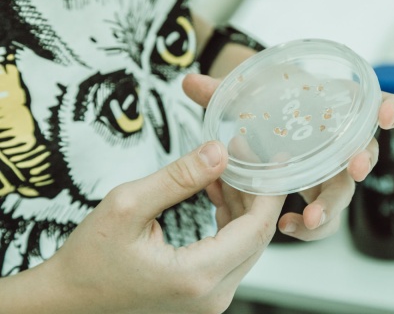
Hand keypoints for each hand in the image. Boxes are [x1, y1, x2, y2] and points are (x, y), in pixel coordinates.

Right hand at [1, 141, 284, 313]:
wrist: (67, 300)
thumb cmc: (89, 259)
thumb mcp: (127, 206)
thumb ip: (179, 178)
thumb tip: (220, 152)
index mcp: (198, 276)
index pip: (257, 227)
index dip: (267, 188)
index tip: (270, 158)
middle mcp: (213, 295)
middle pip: (257, 236)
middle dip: (256, 191)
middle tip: (245, 154)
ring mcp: (210, 299)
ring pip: (247, 244)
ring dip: (243, 204)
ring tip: (227, 168)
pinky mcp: (204, 295)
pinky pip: (231, 253)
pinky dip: (230, 221)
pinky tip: (217, 193)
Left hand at [183, 74, 393, 240]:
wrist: (260, 121)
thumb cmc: (265, 103)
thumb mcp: (246, 95)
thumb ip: (222, 91)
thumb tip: (188, 82)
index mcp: (334, 108)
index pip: (376, 105)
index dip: (392, 108)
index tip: (388, 115)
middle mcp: (340, 141)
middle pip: (363, 155)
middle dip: (363, 162)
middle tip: (354, 169)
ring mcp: (329, 170)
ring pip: (344, 191)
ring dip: (333, 205)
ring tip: (311, 219)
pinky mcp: (315, 193)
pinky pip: (323, 214)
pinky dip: (312, 224)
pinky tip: (288, 226)